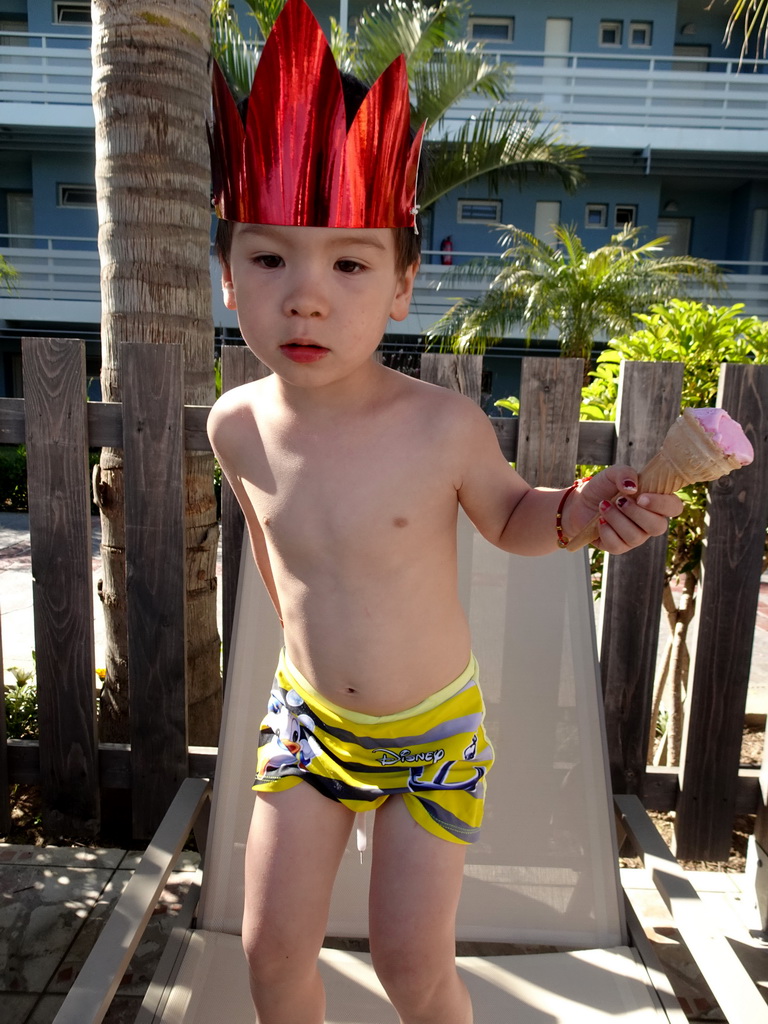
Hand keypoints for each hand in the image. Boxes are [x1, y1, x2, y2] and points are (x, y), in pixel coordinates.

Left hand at [566, 466, 682, 553]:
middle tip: (618, 500)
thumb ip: (625, 473)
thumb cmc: (603, 487)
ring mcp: (636, 536)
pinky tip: (599, 521)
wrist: (580, 502)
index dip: (661, 504)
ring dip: (616, 519)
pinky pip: (617, 546)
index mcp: (656, 502)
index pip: (674, 507)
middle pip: (658, 527)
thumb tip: (633, 487)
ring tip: (603, 506)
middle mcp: (650, 522)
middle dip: (635, 513)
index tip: (641, 497)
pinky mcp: (619, 547)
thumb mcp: (612, 473)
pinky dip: (606, 531)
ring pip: (635, 537)